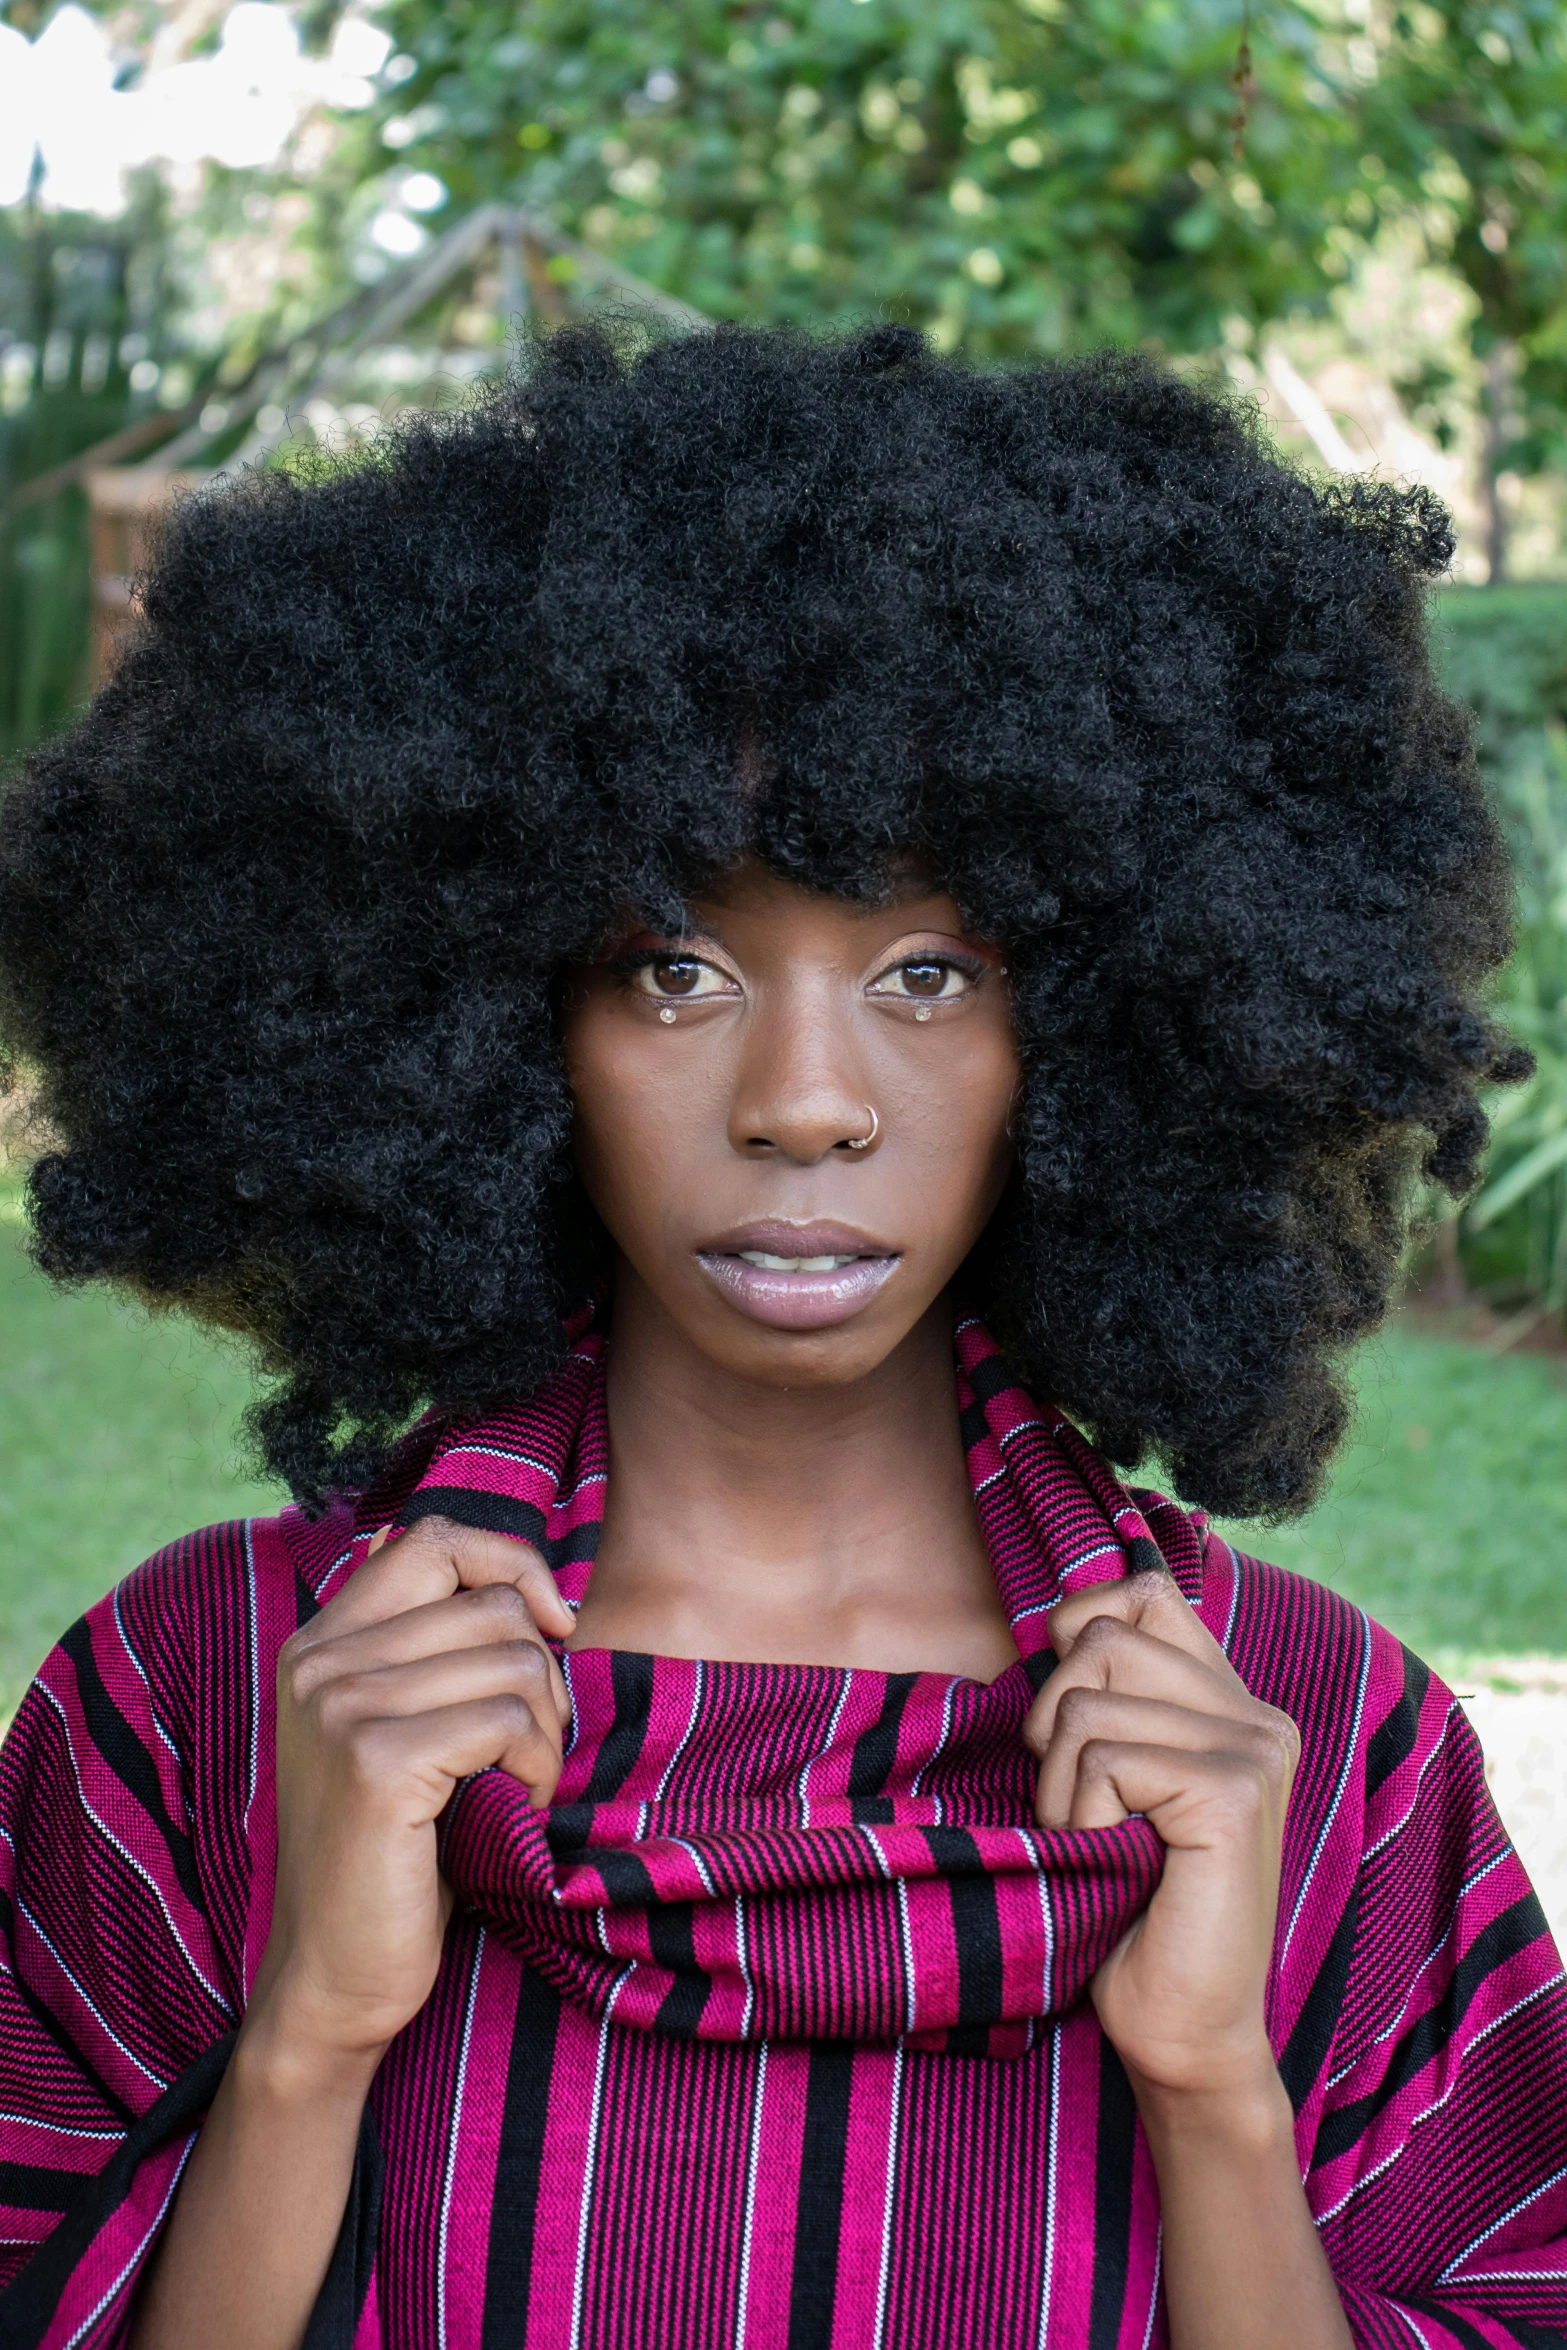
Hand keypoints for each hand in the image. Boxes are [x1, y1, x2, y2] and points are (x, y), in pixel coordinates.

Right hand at [246, 1515, 573, 2079]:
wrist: (335, 1979)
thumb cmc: (396, 1858)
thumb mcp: (402, 1733)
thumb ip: (431, 1654)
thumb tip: (523, 1585)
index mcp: (320, 1645)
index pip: (433, 1537)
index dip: (511, 1565)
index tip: (554, 1626)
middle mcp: (319, 1663)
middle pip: (491, 1604)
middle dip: (543, 1675)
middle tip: (529, 1750)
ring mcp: (341, 1709)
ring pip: (514, 1660)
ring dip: (545, 1732)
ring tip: (516, 1788)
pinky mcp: (377, 1763)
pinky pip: (509, 1721)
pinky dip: (536, 1770)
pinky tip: (511, 1815)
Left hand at [1022, 1568, 1299, 2104]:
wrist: (1181, 2031)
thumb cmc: (1129, 1906)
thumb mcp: (1114, 1780)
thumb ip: (1109, 1695)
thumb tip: (1052, 1616)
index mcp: (1233, 1704)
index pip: (1141, 1594)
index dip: (1077, 1629)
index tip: (1070, 1721)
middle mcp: (1257, 1716)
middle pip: (1098, 1638)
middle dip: (1053, 1726)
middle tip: (1085, 1808)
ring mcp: (1253, 1751)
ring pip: (1086, 1702)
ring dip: (1061, 1786)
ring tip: (1103, 1845)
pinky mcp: (1232, 1793)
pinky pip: (1102, 1759)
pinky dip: (1080, 1818)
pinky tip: (1117, 1866)